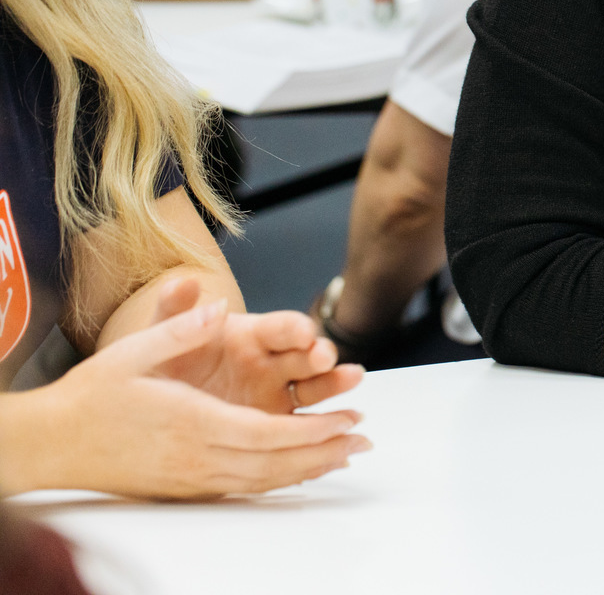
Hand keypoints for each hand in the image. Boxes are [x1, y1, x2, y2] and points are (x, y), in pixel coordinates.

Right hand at [2, 298, 370, 498]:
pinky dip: (278, 481)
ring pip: (261, 480)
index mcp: (192, 421)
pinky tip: (300, 473)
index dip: (313, 430)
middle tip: (363, 440)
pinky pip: (242, 488)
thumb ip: (177, 327)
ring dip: (309, 469)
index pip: (266, 433)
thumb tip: (214, 301)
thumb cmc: (94, 395)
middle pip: (274, 462)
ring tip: (347, 457)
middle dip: (324, 451)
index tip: (347, 420)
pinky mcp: (185, 485)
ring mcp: (191, 476)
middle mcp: (197, 455)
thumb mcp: (132, 351)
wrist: (55, 441)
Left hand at [146, 276, 364, 412]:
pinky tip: (341, 426)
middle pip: (306, 354)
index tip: (304, 332)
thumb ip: (174, 311)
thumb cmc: (159, 370)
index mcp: (251, 336)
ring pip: (315, 387)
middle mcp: (272, 363)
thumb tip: (184, 280)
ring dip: (336, 381)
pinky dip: (326, 425)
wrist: (150, 413)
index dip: (294, 328)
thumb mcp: (160, 339)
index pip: (280, 327)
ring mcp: (278, 395)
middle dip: (320, 353)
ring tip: (354, 378)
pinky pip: (307, 426)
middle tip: (325, 357)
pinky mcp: (279, 426)